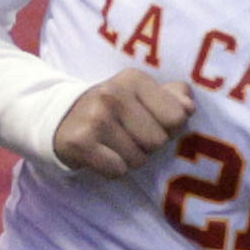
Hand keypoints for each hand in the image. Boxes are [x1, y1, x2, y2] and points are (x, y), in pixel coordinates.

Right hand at [51, 66, 195, 179]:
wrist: (60, 119)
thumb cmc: (112, 109)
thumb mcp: (140, 95)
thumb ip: (172, 97)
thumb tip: (189, 107)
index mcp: (134, 79)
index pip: (177, 117)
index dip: (167, 128)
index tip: (147, 123)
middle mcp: (114, 94)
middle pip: (158, 141)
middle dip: (147, 146)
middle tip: (127, 136)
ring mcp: (96, 118)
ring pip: (138, 159)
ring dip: (129, 159)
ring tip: (113, 145)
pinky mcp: (81, 142)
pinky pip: (117, 170)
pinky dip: (112, 169)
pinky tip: (101, 156)